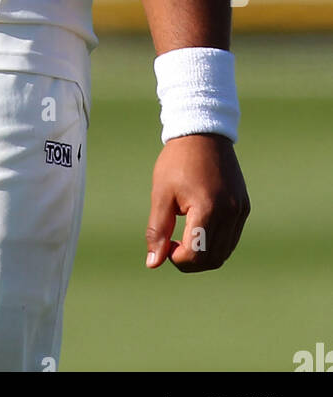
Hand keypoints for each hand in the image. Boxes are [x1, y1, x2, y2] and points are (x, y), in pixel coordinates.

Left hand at [145, 133, 249, 271]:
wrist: (202, 133)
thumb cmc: (177, 162)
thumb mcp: (161, 194)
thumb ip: (158, 230)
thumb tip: (153, 263)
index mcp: (207, 208)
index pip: (195, 255)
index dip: (176, 258)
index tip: (165, 244)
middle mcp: (229, 212)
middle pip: (212, 259)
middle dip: (190, 261)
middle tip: (172, 245)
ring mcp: (240, 210)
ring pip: (224, 252)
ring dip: (203, 254)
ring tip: (184, 236)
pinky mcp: (244, 206)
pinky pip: (232, 237)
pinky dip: (215, 242)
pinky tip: (198, 228)